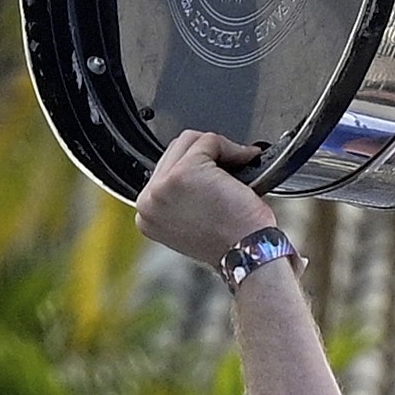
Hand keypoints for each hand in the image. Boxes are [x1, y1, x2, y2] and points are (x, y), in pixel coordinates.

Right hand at [134, 129, 275, 266]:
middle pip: (176, 150)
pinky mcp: (184, 172)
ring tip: (234, 176)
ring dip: (219, 153)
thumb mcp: (196, 219)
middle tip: (231, 176)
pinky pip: (209, 141)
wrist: (248, 252)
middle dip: (207, 158)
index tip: (216, 181)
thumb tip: (198, 166)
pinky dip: (232, 150)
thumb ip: (184, 194)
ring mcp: (162, 185)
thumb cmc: (234, 242)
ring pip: (191, 142)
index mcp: (147, 213)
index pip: (166, 168)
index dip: (198, 168)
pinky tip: (244, 165)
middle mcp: (148, 199)